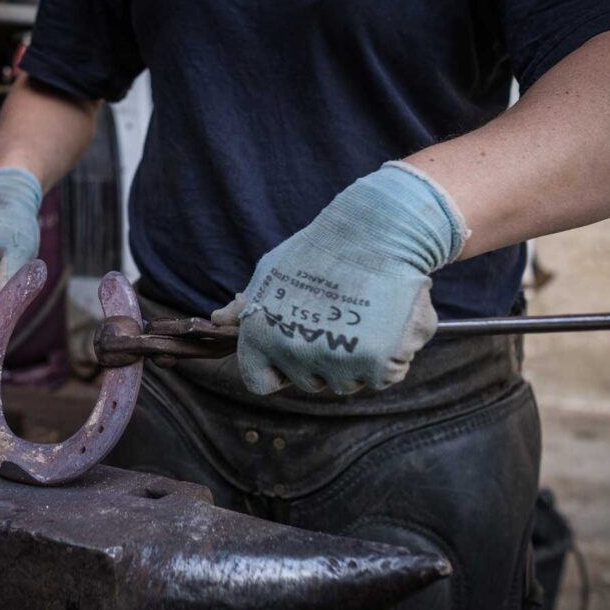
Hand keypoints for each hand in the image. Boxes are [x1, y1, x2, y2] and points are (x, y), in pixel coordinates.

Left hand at [212, 162, 468, 395]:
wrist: (380, 227)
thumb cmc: (323, 247)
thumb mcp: (271, 271)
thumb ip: (246, 306)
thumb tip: (217, 320)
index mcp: (260, 336)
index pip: (260, 382)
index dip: (279, 367)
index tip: (297, 343)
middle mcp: (293, 353)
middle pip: (310, 383)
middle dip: (322, 359)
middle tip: (339, 314)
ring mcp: (335, 361)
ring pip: (349, 382)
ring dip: (359, 358)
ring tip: (365, 313)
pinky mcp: (377, 363)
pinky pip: (385, 376)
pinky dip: (393, 355)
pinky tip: (390, 318)